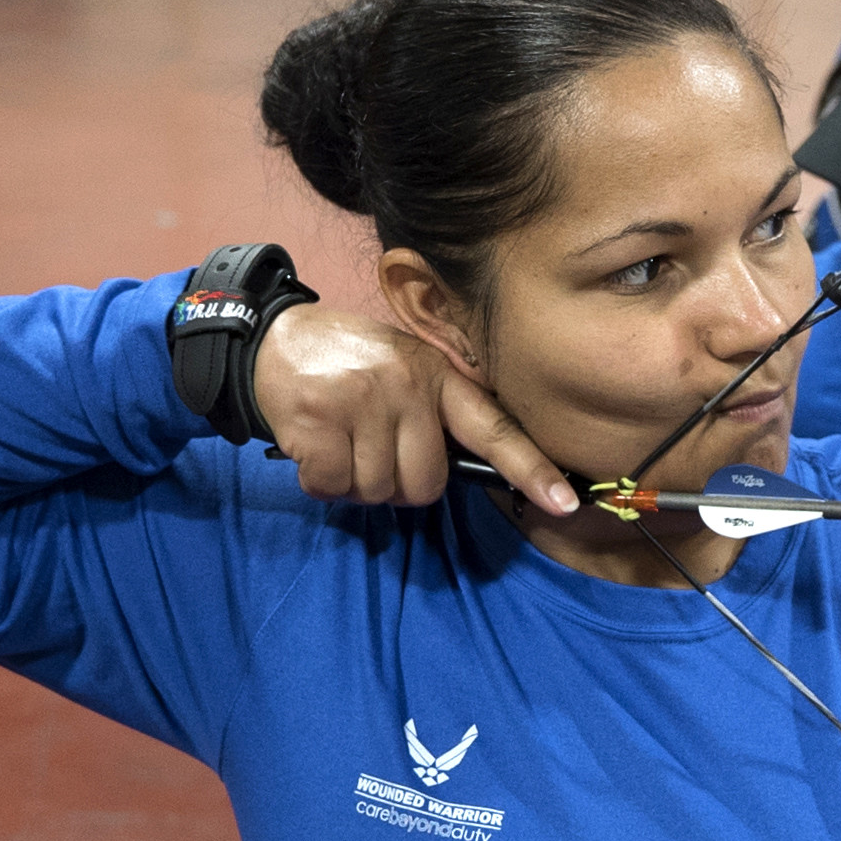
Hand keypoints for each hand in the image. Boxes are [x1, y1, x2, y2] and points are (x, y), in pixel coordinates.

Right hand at [253, 305, 576, 514]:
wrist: (277, 338)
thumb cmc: (353, 365)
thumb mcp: (408, 370)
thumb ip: (437, 414)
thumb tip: (465, 472)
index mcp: (439, 377)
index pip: (494, 430)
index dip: (530, 469)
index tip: (564, 502)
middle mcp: (407, 387)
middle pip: (425, 485)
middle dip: (398, 484)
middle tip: (373, 450)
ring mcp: (362, 402)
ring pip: (377, 491)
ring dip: (356, 484)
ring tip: (343, 441)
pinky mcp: (318, 421)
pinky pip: (333, 488)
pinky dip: (322, 483)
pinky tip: (316, 448)